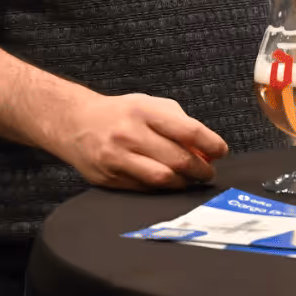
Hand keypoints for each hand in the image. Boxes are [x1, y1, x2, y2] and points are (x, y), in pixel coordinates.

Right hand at [44, 92, 228, 190]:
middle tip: (208, 172)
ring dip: (184, 183)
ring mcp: (116, 158)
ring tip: (191, 179)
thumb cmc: (121, 113)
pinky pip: (144, 189)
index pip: (188, 130)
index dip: (211, 144)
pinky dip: (162, 188)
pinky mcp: (108, 178)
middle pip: (178, 160)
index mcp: (144, 111)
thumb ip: (181, 123)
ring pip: (162, 179)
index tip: (221, 151)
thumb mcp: (151, 106)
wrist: (75, 123)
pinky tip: (169, 182)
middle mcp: (129, 134)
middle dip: (201, 169)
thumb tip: (207, 149)